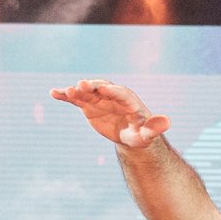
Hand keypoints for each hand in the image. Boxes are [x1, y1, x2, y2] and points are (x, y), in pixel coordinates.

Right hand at [51, 78, 170, 148]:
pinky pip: (76, 99)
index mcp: (129, 100)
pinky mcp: (89, 105)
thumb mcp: (147, 134)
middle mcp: (112, 95)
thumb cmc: (141, 134)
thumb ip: (154, 128)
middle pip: (101, 88)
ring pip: (87, 92)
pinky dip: (65, 96)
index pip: (120, 93)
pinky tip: (53, 93)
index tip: (104, 89)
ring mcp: (99, 99)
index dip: (112, 91)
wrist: (129, 134)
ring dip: (76, 91)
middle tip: (81, 85)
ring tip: (65, 92)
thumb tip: (167, 121)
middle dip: (92, 87)